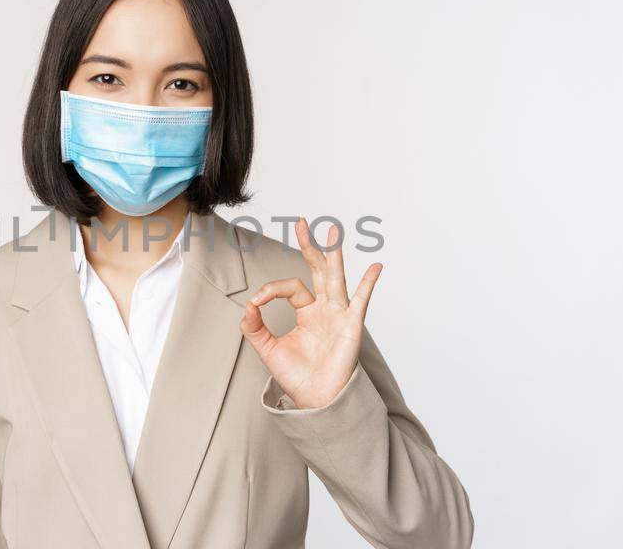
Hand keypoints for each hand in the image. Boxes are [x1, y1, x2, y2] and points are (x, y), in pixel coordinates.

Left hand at [240, 218, 382, 408]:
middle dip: (309, 247)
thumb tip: (247, 306)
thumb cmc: (297, 376)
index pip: (291, 287)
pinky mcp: (351, 325)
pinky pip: (361, 301)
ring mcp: (339, 315)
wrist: (315, 399)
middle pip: (317, 270)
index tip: (256, 301)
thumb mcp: (267, 349)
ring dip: (334, 255)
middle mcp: (324, 308)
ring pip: (336, 278)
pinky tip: (376, 267)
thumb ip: (254, 327)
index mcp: (306, 312)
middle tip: (301, 224)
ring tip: (332, 231)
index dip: (271, 290)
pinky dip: (368, 284)